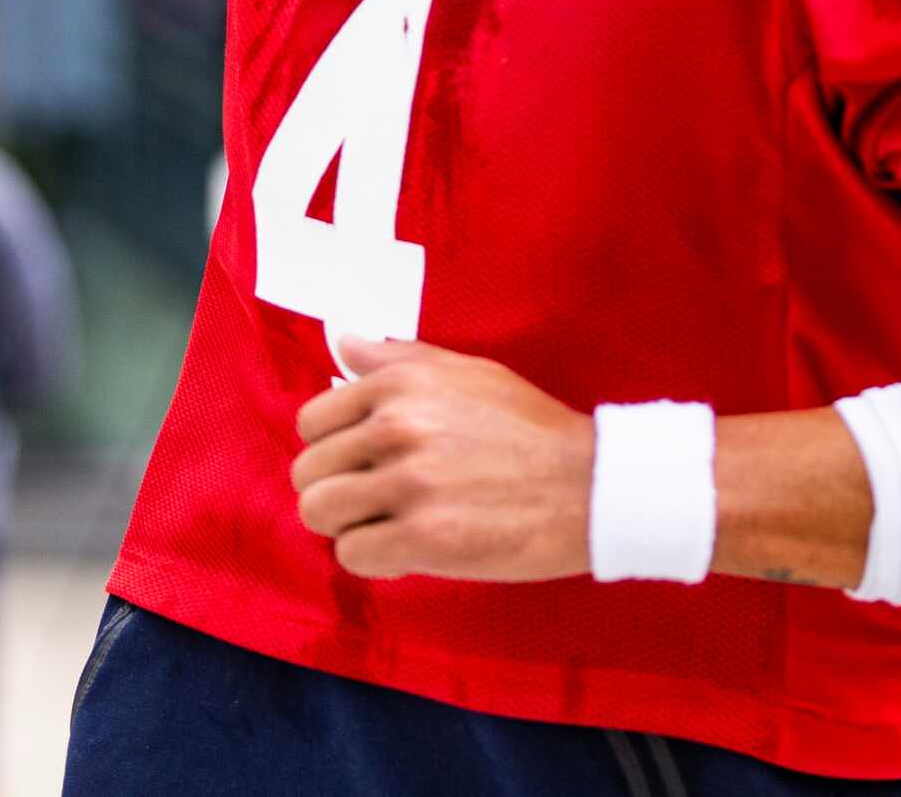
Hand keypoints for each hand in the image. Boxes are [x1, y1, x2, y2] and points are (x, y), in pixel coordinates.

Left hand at [291, 337, 593, 582]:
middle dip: (335, 489)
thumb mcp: (468, 372)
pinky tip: (405, 550)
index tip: (360, 463)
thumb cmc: (531, 429)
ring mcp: (409, 483)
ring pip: (320, 512)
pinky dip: (373, 558)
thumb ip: (398, 359)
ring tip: (385, 525)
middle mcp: (397, 427)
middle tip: (375, 501)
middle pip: (308, 471)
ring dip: (347, 525)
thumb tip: (344, 342)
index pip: (312, 422)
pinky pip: (351, 554)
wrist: (591, 486)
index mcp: (401, 384)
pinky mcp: (425, 537)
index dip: (331, 448)